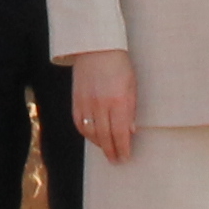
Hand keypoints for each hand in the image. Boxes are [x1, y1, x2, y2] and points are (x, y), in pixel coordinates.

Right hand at [71, 49, 138, 164]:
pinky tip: (93, 137)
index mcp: (119, 101)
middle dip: (111, 151)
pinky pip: (79, 123)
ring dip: (99, 144)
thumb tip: (130, 131)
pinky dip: (86, 133)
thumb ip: (131, 110)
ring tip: (106, 149)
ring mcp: (87, 102)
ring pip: (91, 132)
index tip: (125, 157)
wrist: (97, 48)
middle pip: (105, 136)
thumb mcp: (132, 86)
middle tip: (116, 160)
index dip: (123, 148)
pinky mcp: (76, 100)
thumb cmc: (119, 65)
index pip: (120, 133)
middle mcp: (101, 104)